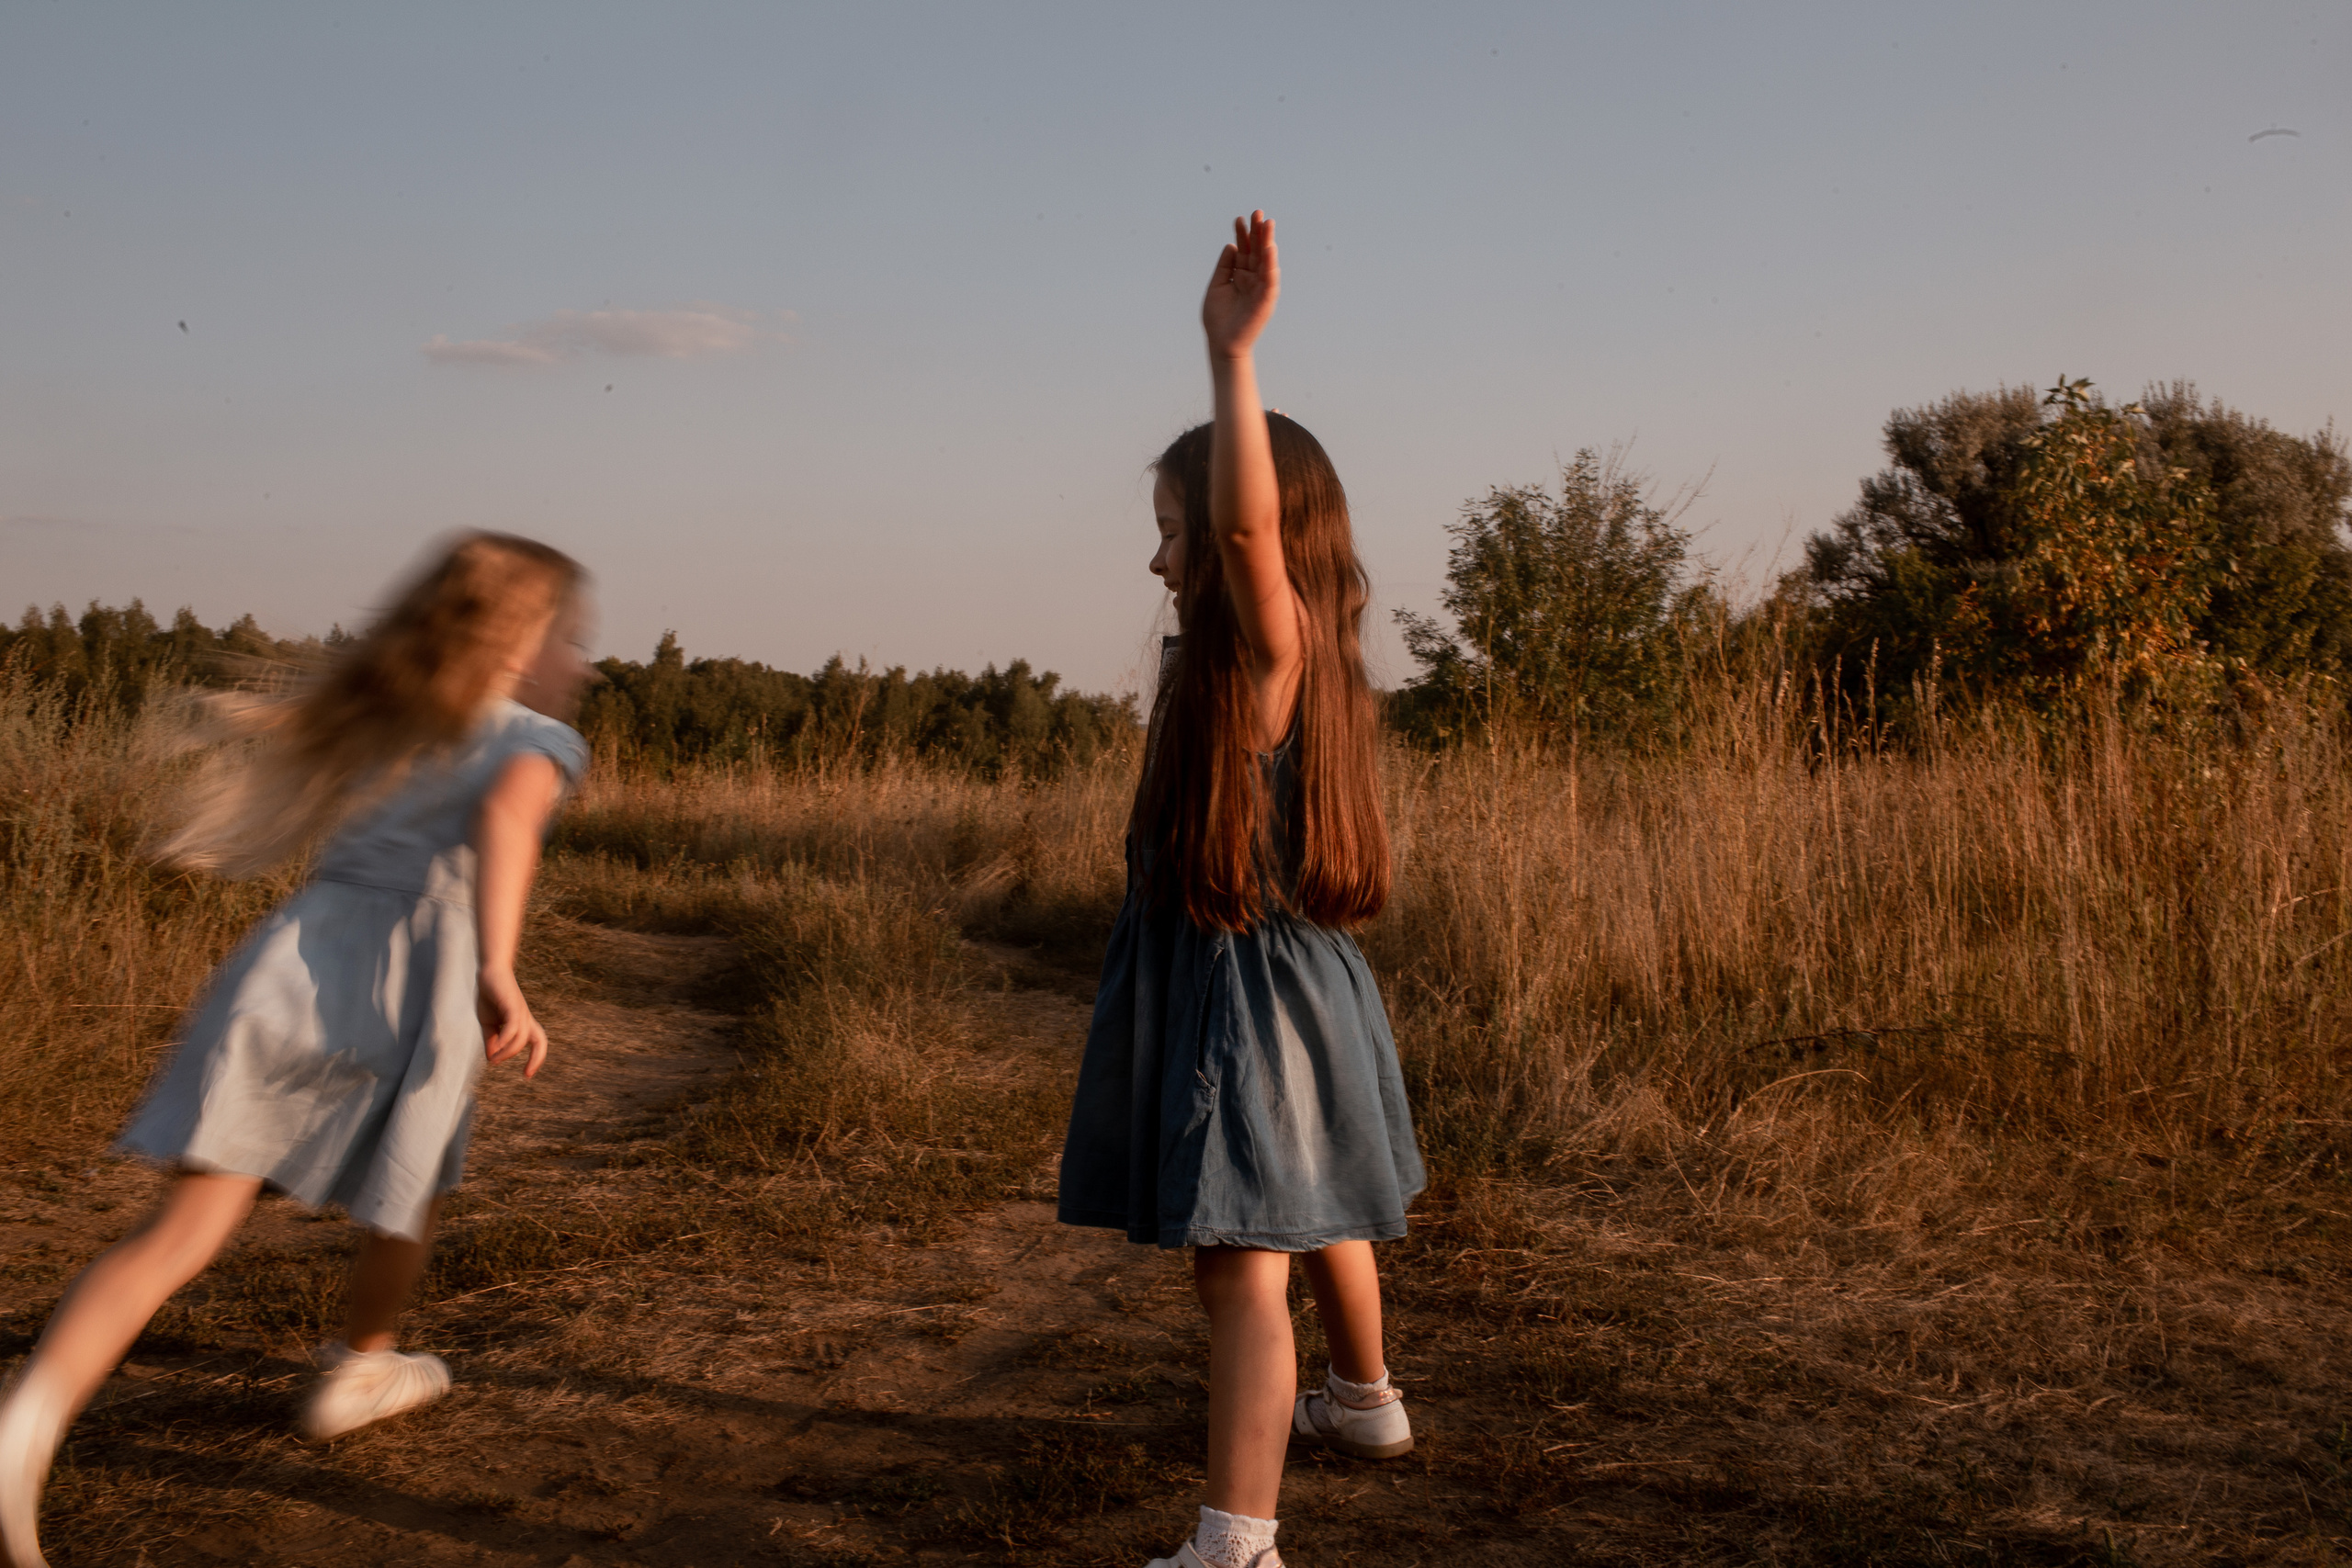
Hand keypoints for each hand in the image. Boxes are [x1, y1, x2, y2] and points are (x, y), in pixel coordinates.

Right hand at [478, 967, 548, 1077]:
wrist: (489, 971)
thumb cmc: (490, 996)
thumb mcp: (488, 1022)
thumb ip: (491, 1040)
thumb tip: (492, 1058)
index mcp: (522, 1023)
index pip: (537, 1042)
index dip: (536, 1058)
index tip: (527, 1074)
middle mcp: (525, 1019)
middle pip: (540, 1040)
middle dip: (537, 1058)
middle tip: (526, 1074)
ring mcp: (520, 1012)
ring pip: (522, 1038)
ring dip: (507, 1052)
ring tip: (494, 1059)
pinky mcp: (513, 1005)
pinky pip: (513, 1027)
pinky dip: (505, 1040)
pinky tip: (495, 1049)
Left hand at [1201, 210, 1278, 360]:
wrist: (1221, 343)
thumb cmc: (1218, 318)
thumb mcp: (1217, 286)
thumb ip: (1224, 266)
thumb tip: (1231, 245)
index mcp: (1241, 275)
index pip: (1244, 250)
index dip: (1242, 235)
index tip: (1239, 219)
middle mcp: (1253, 279)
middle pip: (1257, 252)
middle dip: (1258, 232)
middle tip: (1258, 212)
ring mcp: (1260, 289)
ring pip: (1266, 262)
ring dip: (1267, 243)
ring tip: (1267, 224)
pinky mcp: (1266, 300)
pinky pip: (1270, 280)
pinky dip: (1270, 265)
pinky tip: (1270, 250)